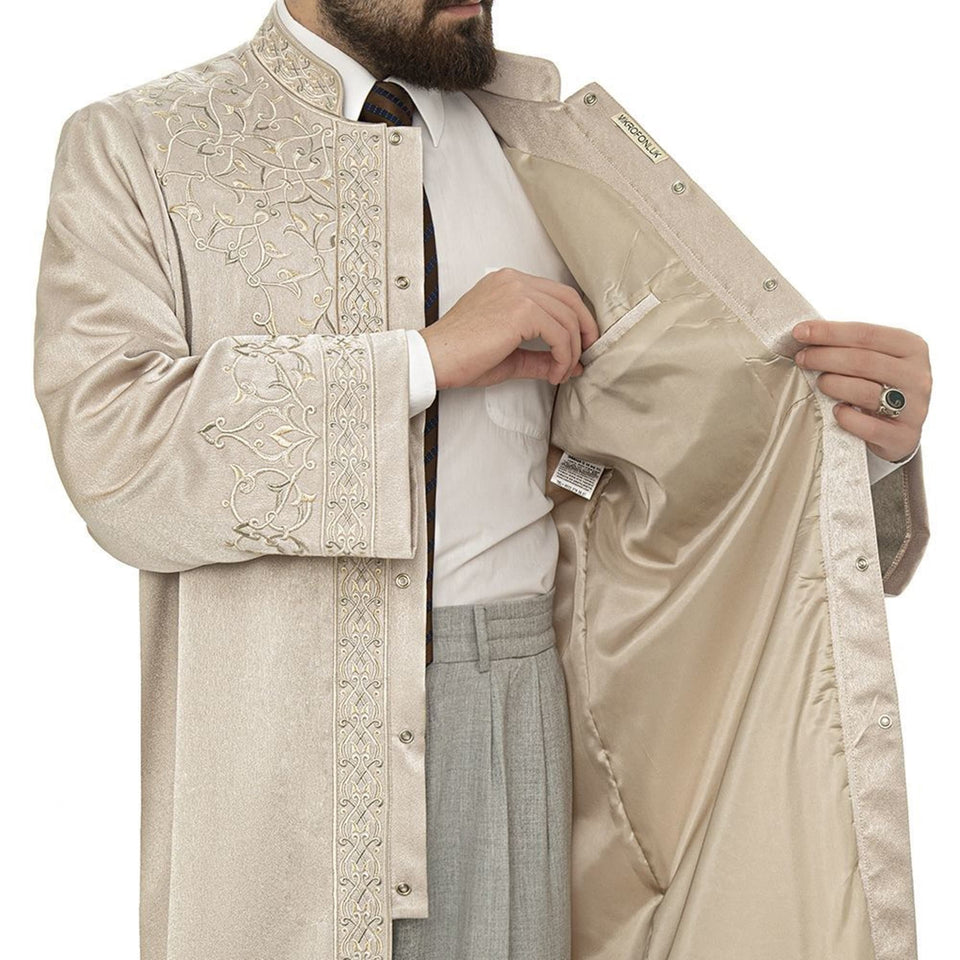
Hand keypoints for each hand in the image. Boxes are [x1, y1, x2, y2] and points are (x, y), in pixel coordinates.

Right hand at [419, 267, 598, 389]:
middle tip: (584, 356)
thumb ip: (539, 356)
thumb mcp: (509, 355)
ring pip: (568, 319)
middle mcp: (514, 280)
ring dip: (572, 351)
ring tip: (561, 373)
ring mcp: (518, 292)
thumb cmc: (460, 356)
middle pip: (569, 300)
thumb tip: (569, 365)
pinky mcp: (521, 310)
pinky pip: (559, 334)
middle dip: (584, 330)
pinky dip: (563, 357)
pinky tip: (554, 373)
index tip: (579, 344)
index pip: (556, 293)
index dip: (575, 318)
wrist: (434, 358)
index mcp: (508, 282)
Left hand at [792, 319, 930, 461]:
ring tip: (820, 383)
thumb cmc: (878, 387)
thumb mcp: (874, 361)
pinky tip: (837, 411)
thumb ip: (849, 347)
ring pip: (865, 392)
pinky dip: (847, 418)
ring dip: (833, 385)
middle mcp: (918, 375)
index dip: (829, 332)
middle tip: (802, 359)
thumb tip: (805, 334)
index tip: (799, 332)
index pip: (866, 334)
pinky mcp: (904, 436)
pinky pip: (869, 426)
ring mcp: (915, 408)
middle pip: (864, 361)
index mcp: (911, 347)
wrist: (899, 430)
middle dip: (825, 357)